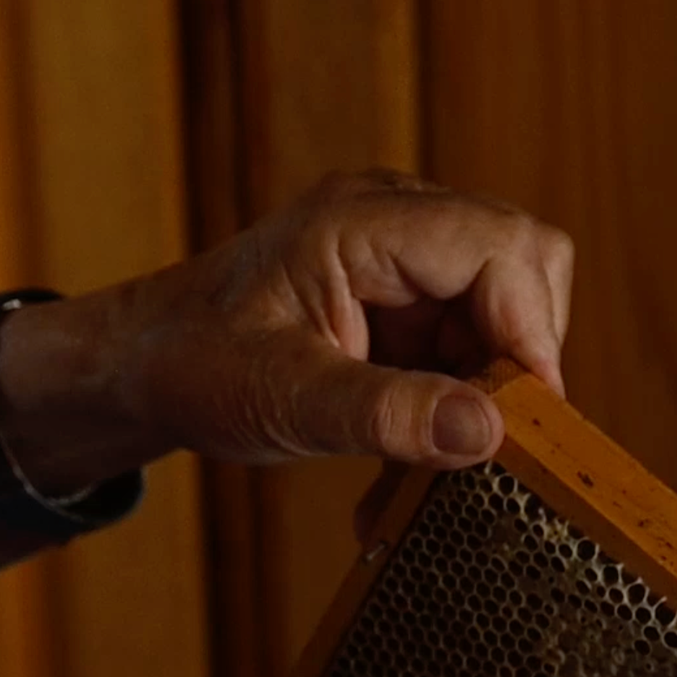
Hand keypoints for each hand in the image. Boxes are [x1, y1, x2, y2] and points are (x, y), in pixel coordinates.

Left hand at [0, 170, 572, 492]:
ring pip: (506, 307)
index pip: (501, 247)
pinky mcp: (404, 294)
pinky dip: (456, 398)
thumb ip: (384, 413)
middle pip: (523, 265)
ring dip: (487, 388)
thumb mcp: (284, 399)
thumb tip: (487, 432)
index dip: (532, 332)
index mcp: (360, 222)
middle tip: (480, 440)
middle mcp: (393, 217)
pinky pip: (469, 337)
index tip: (522, 421)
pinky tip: (411, 450)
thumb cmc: (194, 366)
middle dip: (517, 358)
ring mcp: (402, 253)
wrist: (145, 362)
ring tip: (430, 459)